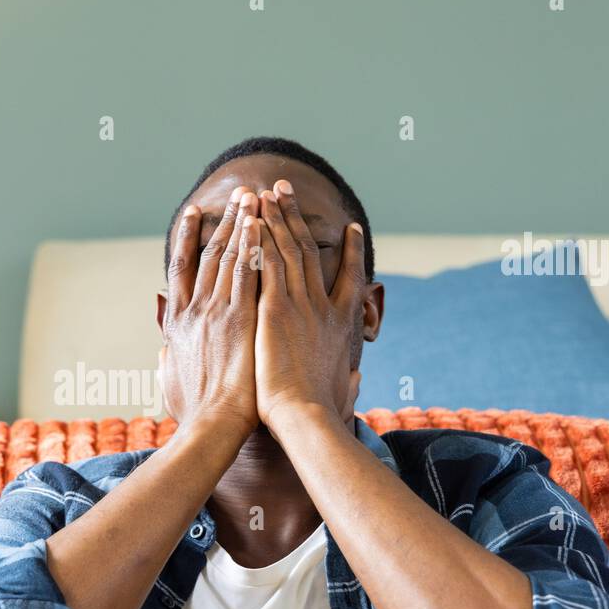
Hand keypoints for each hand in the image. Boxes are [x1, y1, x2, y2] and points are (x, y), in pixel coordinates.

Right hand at [160, 187, 260, 437]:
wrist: (211, 426)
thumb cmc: (193, 413)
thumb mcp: (170, 380)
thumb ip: (168, 357)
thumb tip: (164, 348)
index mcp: (177, 322)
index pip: (181, 268)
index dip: (186, 236)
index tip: (194, 214)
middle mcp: (195, 310)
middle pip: (210, 253)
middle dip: (226, 220)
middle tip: (240, 194)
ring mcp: (218, 312)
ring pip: (231, 257)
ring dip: (243, 224)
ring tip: (255, 197)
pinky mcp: (242, 319)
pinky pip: (250, 274)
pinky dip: (255, 247)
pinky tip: (263, 225)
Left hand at [254, 181, 364, 437]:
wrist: (305, 419)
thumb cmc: (322, 416)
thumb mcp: (342, 394)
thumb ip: (348, 382)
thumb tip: (356, 380)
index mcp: (342, 325)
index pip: (350, 279)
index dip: (352, 251)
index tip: (353, 229)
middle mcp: (324, 307)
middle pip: (310, 251)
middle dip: (296, 217)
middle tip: (286, 189)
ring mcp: (300, 305)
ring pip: (287, 250)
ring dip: (277, 217)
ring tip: (267, 191)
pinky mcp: (275, 309)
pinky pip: (267, 265)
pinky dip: (261, 239)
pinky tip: (252, 218)